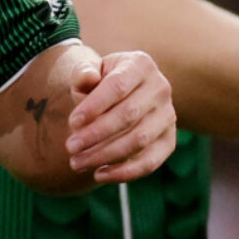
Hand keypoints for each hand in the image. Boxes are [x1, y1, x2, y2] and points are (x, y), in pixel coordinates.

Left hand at [64, 51, 176, 182]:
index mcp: (141, 65)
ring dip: (105, 155)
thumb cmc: (100, 83)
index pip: (118, 86)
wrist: (120, 95)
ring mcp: (169, 115)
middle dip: (95, 134)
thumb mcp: (90, 71)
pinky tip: (99, 174)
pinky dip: (125, 172)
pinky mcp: (169, 140)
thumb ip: (84, 73)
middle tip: (69, 147)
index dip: (94, 106)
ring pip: (138, 140)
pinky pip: (150, 162)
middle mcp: (160, 88)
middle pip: (128, 115)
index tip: (72, 122)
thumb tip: (86, 78)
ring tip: (77, 162)